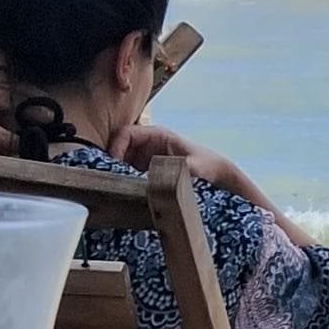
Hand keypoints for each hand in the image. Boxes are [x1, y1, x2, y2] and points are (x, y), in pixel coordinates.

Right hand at [105, 118, 246, 193]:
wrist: (218, 178)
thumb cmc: (209, 166)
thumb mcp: (196, 166)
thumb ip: (181, 168)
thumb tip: (164, 176)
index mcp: (157, 135)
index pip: (126, 134)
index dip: (116, 146)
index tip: (113, 165)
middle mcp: (147, 145)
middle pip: (118, 148)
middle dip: (111, 162)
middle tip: (110, 180)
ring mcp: (145, 159)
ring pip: (120, 163)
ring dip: (115, 174)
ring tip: (116, 189)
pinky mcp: (145, 174)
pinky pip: (127, 175)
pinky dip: (123, 183)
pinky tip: (125, 194)